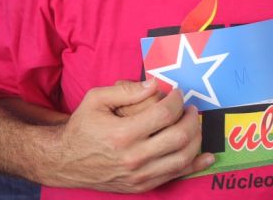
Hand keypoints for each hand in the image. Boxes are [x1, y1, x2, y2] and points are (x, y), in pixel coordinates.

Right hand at [46, 79, 213, 192]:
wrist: (66, 161)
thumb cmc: (82, 127)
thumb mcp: (95, 99)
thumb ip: (126, 91)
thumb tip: (155, 85)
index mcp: (122, 133)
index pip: (163, 114)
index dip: (177, 100)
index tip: (178, 93)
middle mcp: (133, 157)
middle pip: (178, 137)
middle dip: (191, 118)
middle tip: (191, 108)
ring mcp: (139, 175)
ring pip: (182, 158)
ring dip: (196, 138)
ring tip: (194, 124)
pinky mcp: (142, 186)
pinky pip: (175, 176)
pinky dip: (195, 165)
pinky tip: (206, 156)